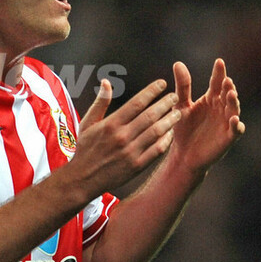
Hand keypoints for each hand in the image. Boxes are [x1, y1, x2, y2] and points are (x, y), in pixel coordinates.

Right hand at [72, 77, 181, 198]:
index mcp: (110, 124)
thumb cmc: (85, 150)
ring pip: (156, 132)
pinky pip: (157, 150)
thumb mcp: (87, 123)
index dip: (151, 91)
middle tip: (174, 96)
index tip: (161, 84)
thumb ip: (100, 102)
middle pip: (150, 115)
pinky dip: (166, 140)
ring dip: (169, 120)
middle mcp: (122, 137)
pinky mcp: (137, 166)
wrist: (83, 179)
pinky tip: (170, 133)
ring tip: (177, 112)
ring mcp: (131, 152)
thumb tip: (106, 82)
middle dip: (165, 104)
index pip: (136, 103)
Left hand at [167, 59, 244, 175]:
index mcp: (210, 99)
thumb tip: (178, 63)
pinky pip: (235, 131)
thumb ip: (183, 86)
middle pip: (227, 94)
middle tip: (226, 80)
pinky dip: (236, 125)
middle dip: (228, 87)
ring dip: (234, 102)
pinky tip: (234, 120)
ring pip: (234, 110)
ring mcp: (226, 123)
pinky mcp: (227, 138)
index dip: (219, 73)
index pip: (217, 83)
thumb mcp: (181, 105)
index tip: (219, 61)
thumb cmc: (183, 128)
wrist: (183, 154)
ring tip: (231, 94)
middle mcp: (221, 108)